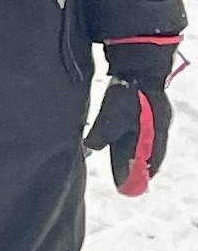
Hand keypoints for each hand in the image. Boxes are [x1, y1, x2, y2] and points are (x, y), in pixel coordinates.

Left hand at [90, 42, 174, 195]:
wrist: (139, 62)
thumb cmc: (128, 91)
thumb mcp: (111, 115)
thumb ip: (101, 135)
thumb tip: (90, 148)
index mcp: (155, 133)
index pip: (149, 161)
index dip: (138, 175)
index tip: (130, 188)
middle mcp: (160, 127)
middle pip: (147, 154)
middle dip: (136, 168)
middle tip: (125, 183)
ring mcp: (157, 117)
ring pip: (144, 143)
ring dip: (134, 155)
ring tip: (124, 167)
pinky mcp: (150, 108)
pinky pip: (142, 132)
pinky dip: (133, 142)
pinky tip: (123, 144)